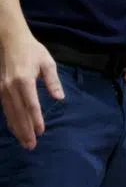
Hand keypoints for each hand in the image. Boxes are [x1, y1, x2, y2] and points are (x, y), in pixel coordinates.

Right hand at [0, 33, 64, 149]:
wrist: (9, 40)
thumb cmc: (32, 51)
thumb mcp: (47, 63)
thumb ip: (53, 81)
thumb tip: (60, 98)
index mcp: (24, 80)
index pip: (31, 105)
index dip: (36, 119)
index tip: (41, 131)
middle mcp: (10, 87)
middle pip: (18, 113)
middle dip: (25, 130)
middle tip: (31, 145)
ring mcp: (2, 88)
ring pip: (10, 113)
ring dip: (17, 128)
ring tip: (24, 142)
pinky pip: (5, 108)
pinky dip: (10, 120)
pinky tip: (15, 129)